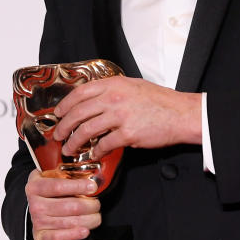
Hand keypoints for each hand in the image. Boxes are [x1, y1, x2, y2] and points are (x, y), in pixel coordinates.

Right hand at [25, 169, 100, 239]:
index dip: (78, 186)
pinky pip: (58, 237)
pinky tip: (84, 231)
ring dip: (89, 220)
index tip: (92, 187)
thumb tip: (90, 179)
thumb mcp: (52, 178)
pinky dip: (74, 235)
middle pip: (70, 206)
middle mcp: (35, 205)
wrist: (36, 209)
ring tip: (95, 216)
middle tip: (96, 204)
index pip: (58, 186)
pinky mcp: (41, 237)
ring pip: (70, 222)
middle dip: (90, 205)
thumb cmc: (49, 193)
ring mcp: (38, 222)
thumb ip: (66, 175)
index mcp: (35, 187)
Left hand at [53, 76, 201, 157]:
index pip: (80, 93)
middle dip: (64, 126)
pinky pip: (104, 145)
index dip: (65, 105)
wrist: (181, 113)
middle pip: (78, 113)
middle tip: (58, 135)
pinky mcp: (127, 134)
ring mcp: (120, 116)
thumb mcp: (133, 86)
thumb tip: (93, 100)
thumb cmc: (160, 101)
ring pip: (86, 130)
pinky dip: (96, 151)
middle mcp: (114, 98)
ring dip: (74, 142)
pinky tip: (94, 154)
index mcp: (114, 84)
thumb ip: (112, 90)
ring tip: (69, 149)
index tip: (58, 114)